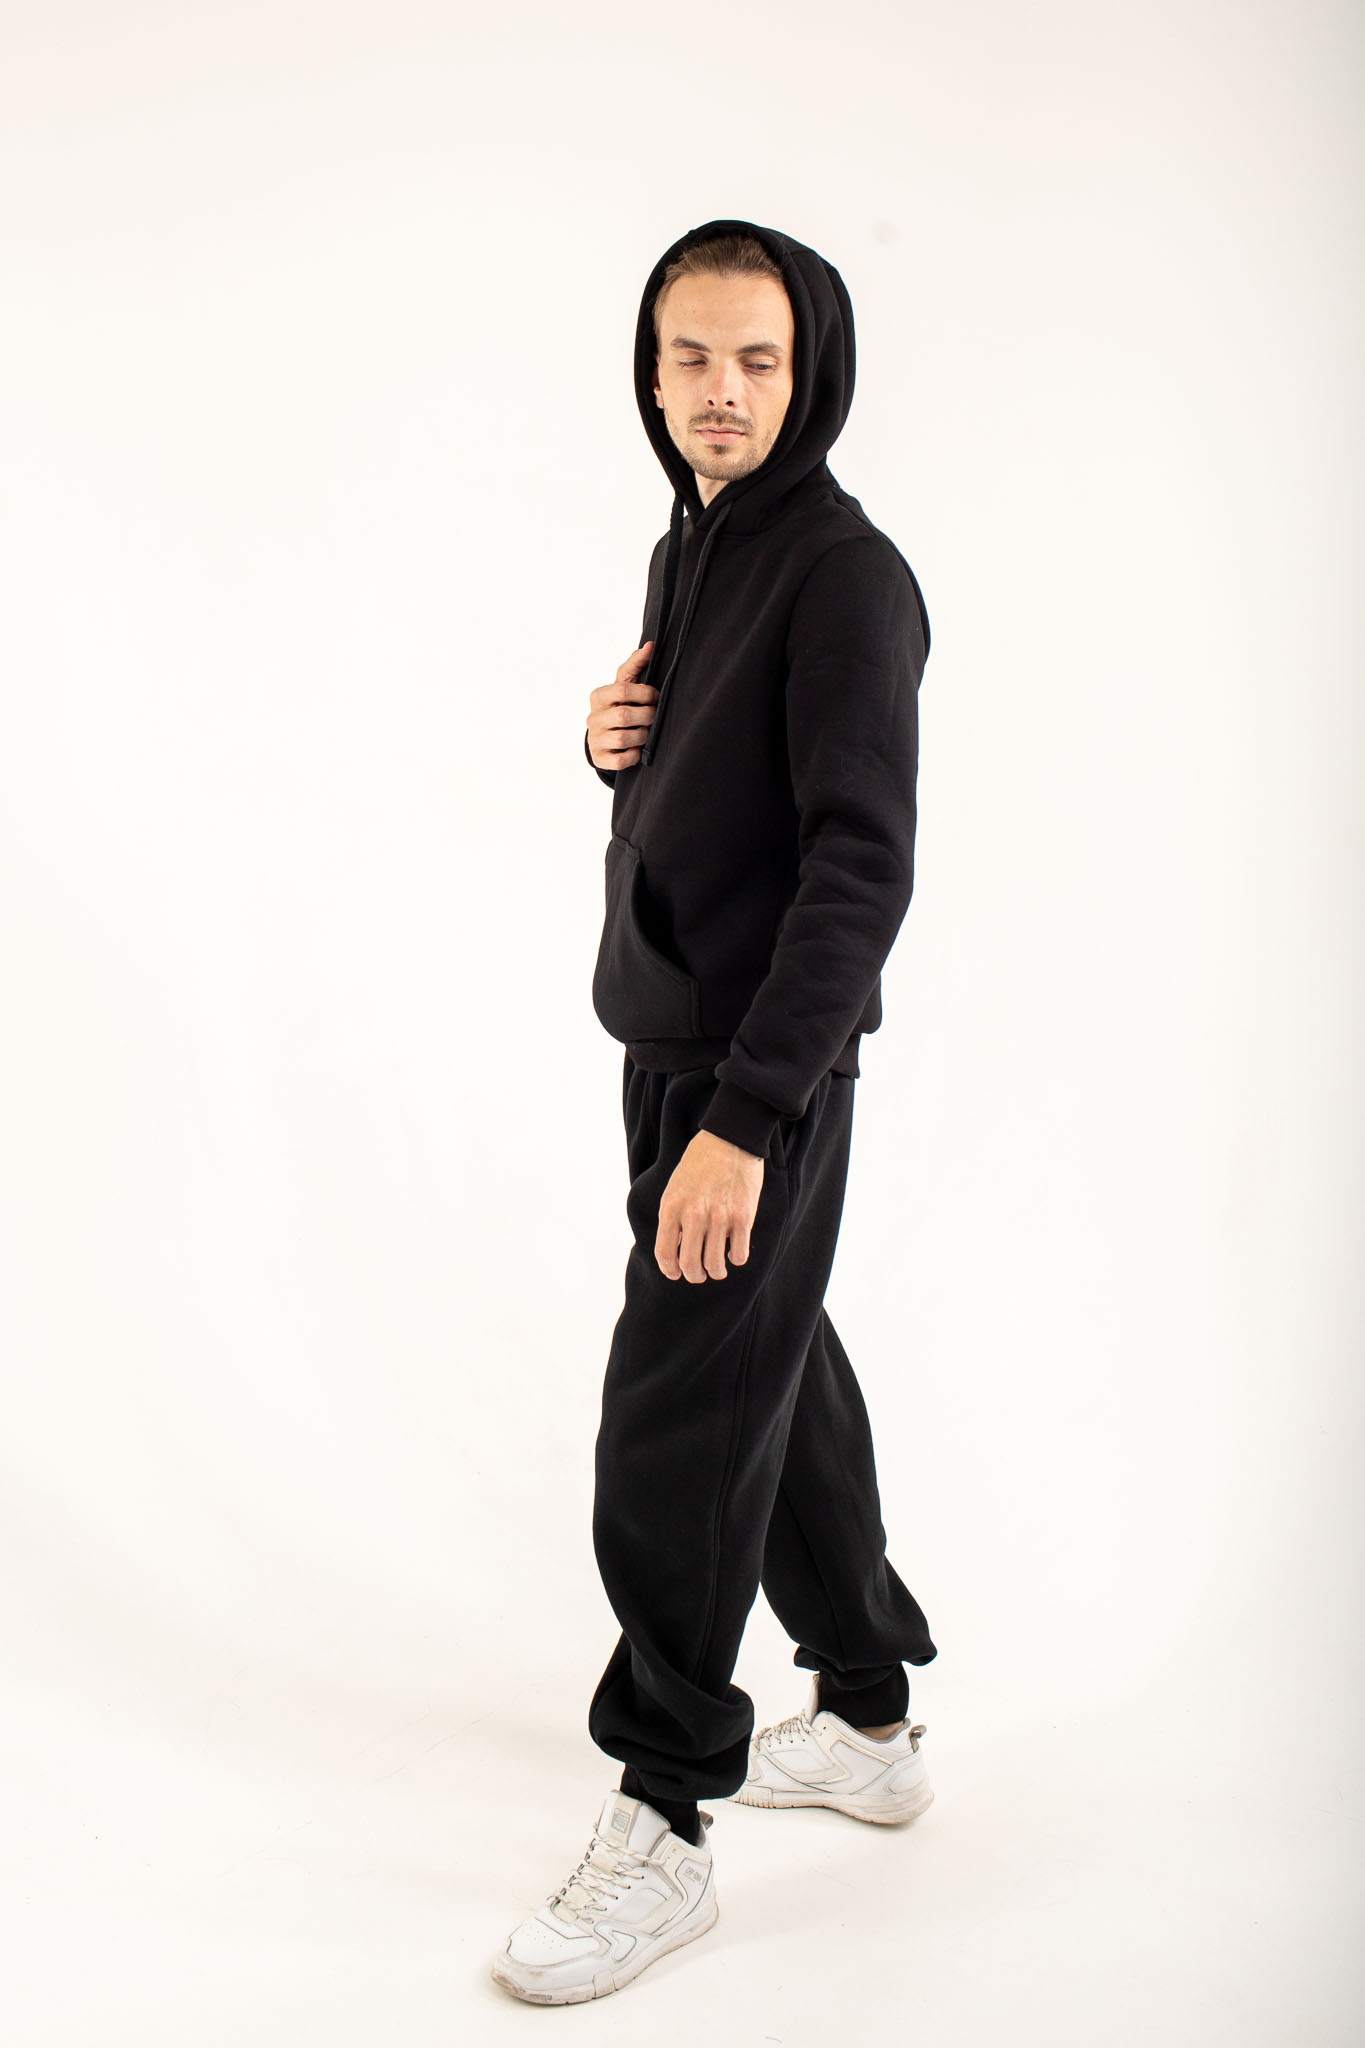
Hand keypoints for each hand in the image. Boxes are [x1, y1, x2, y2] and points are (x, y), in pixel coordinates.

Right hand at [587, 642, 657, 769]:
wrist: (605, 736)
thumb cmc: (620, 705)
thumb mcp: (625, 684)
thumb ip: (636, 665)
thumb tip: (650, 646)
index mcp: (598, 696)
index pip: (622, 690)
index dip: (645, 693)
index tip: (656, 697)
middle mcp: (593, 718)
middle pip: (624, 715)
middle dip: (646, 716)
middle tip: (655, 716)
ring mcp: (595, 739)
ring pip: (623, 739)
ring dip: (642, 736)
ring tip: (647, 732)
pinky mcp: (600, 758)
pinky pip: (621, 760)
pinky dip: (634, 755)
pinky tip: (638, 748)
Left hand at [655, 1130, 765, 1282]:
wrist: (729, 1140)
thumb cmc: (700, 1163)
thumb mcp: (675, 1188)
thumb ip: (673, 1217)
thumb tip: (676, 1249)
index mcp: (672, 1207)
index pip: (665, 1253)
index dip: (669, 1270)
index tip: (675, 1274)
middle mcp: (694, 1215)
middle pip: (690, 1264)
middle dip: (694, 1275)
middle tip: (699, 1275)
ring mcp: (719, 1217)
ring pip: (714, 1264)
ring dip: (716, 1271)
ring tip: (717, 1268)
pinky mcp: (743, 1217)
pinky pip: (738, 1254)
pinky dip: (735, 1259)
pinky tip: (733, 1252)